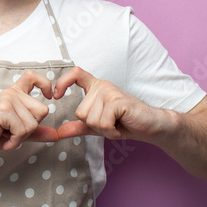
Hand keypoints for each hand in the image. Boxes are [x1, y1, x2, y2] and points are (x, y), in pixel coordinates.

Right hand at [0, 70, 60, 154]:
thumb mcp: (18, 133)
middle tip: (12, 132)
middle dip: (31, 128)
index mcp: (14, 93)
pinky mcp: (3, 110)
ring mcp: (7, 100)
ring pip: (33, 123)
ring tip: (6, 135)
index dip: (45, 83)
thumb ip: (36, 132)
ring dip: (21, 137)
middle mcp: (11, 93)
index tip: (49, 96)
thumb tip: (56, 135)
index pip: (33, 76)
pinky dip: (15, 141)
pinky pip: (23, 130)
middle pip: (42, 110)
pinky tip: (4, 140)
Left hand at [53, 66, 176, 141]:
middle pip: (80, 112)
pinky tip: (120, 127)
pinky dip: (111, 131)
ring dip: (104, 130)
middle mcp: (102, 86)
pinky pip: (102, 122)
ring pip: (91, 120)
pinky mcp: (118, 101)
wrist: (151, 126)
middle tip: (111, 124)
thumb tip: (59, 131)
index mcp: (96, 88)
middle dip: (95, 126)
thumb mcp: (98, 127)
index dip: (62, 82)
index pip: (75, 74)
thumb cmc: (126, 123)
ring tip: (117, 125)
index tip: (56, 95)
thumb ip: (79, 127)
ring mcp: (110, 92)